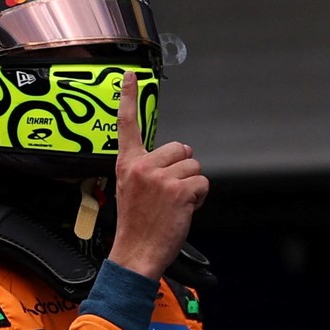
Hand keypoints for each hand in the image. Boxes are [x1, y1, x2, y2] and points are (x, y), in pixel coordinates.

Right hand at [107, 70, 208, 280]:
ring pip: (194, 166)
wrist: (136, 252)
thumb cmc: (136, 224)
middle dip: (183, 168)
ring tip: (174, 204)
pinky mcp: (179, 190)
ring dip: (191, 185)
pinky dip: (199, 197)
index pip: (127, 125)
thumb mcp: (130, 189)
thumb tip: (176, 158)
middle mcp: (142, 166)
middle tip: (169, 191)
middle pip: (181, 148)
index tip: (129, 77)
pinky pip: (202, 182)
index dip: (127, 98)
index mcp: (127, 164)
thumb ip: (146, 169)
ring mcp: (160, 178)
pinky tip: (184, 209)